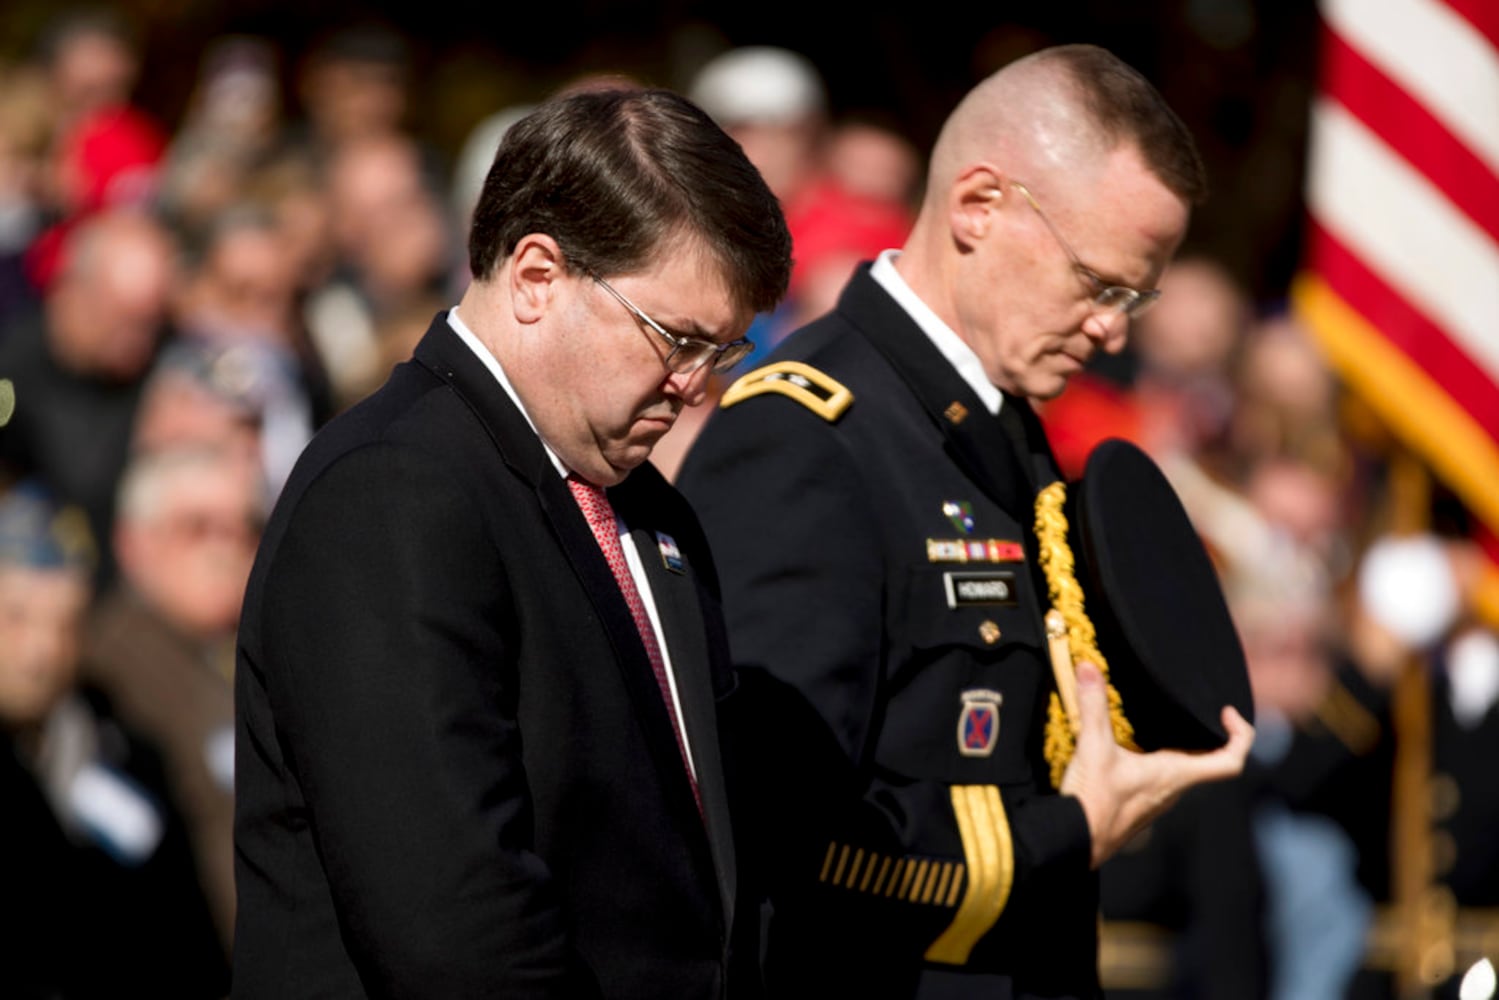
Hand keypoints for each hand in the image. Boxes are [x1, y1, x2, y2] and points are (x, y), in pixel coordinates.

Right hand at [1060, 661, 1254, 868]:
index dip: (1241, 735)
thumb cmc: (1094, 804)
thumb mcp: (1093, 747)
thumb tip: (1089, 667)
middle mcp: (1173, 789)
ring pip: (1183, 770)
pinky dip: (1157, 757)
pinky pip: (1160, 777)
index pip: (1230, 761)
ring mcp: (1157, 799)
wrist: (1074, 843)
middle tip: (1195, 708)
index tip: (1227, 713)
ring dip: (1181, 746)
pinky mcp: (1139, 803)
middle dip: (1207, 733)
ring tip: (1163, 721)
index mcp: (1175, 774)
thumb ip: (1093, 705)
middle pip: (1208, 762)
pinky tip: (1131, 747)